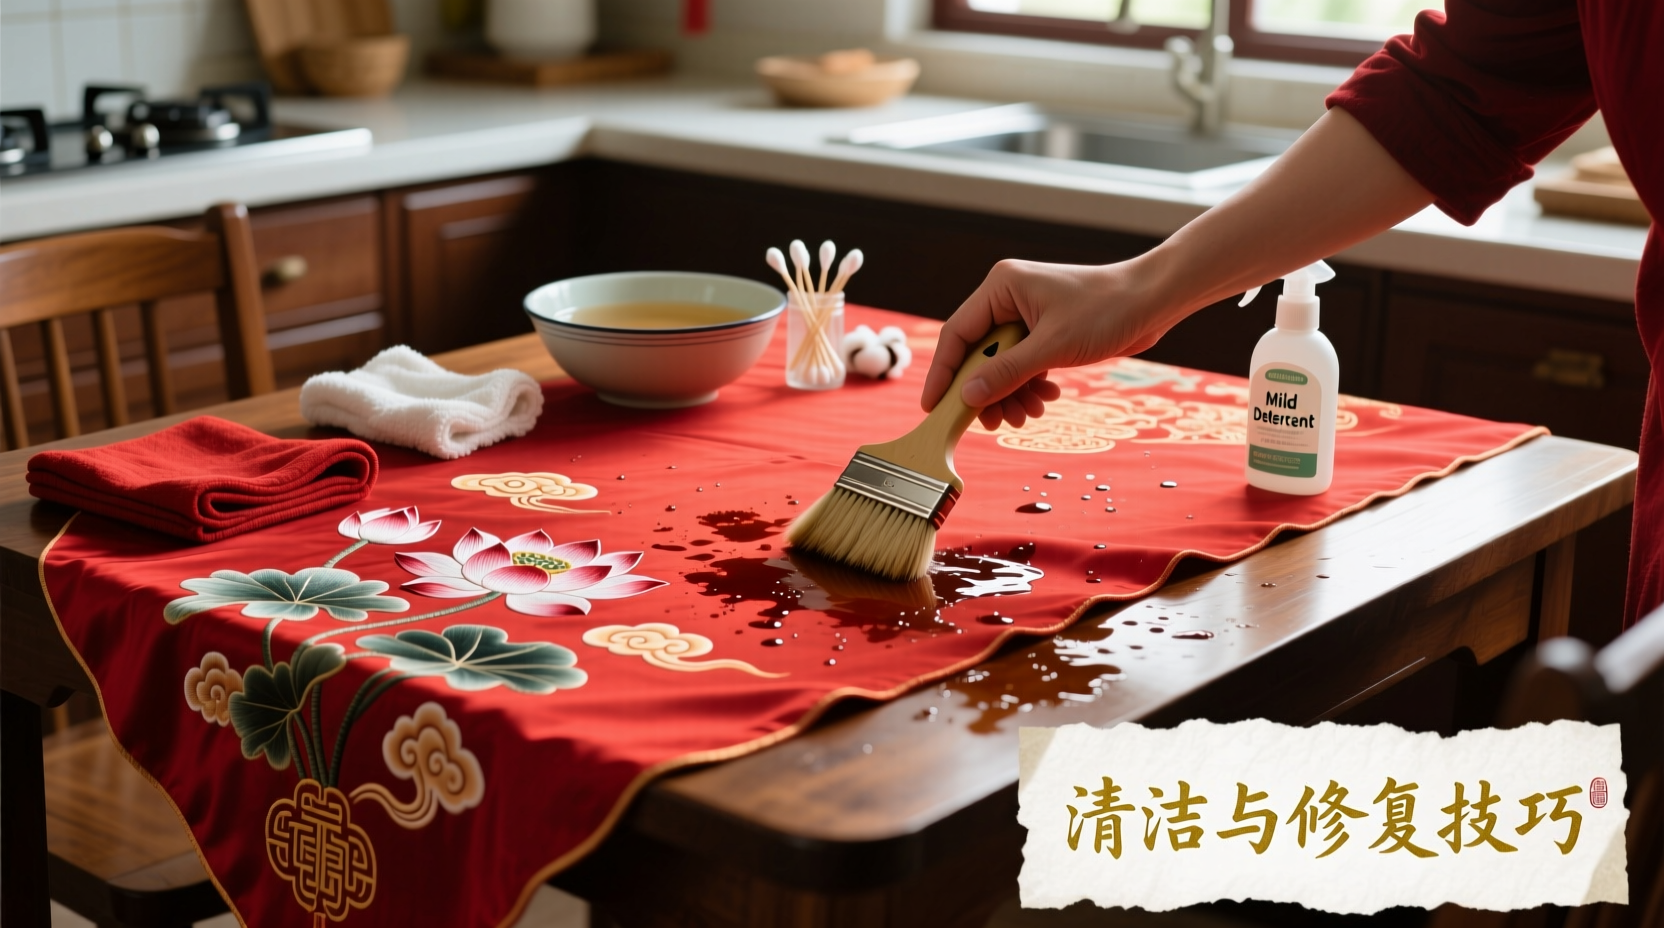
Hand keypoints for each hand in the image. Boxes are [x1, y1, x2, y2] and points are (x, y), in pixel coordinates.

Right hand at [922, 258, 1182, 429]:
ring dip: (1011, 393)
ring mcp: (1027, 314)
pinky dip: (1030, 385)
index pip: (958, 334)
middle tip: (993, 423)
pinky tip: (1046, 398)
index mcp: (1001, 287)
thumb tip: (967, 397)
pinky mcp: (1045, 330)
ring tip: (1028, 414)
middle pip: (979, 353)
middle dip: (988, 391)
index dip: (944, 373)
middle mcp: (1008, 298)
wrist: (1153, 301)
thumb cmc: (1106, 310)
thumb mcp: (1051, 347)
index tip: (933, 407)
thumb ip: (1006, 372)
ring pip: (1002, 364)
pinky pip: (1023, 364)